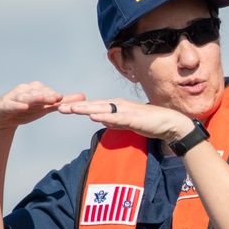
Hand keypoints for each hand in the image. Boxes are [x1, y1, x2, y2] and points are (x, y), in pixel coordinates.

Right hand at [0, 82, 84, 132]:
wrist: (2, 117)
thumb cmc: (26, 109)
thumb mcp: (45, 107)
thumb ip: (63, 102)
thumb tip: (83, 97)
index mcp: (36, 89)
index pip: (48, 92)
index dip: (55, 96)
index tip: (63, 98)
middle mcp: (25, 90)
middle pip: (38, 93)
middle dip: (47, 95)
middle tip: (58, 98)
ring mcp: (13, 97)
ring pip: (25, 97)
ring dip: (33, 98)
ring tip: (42, 99)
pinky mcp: (3, 105)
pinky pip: (11, 105)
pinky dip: (17, 105)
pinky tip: (24, 107)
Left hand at [58, 98, 192, 142]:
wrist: (170, 123)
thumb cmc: (150, 123)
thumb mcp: (128, 123)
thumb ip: (115, 121)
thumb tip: (102, 121)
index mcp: (117, 106)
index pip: (94, 106)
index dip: (79, 107)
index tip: (63, 108)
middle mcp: (119, 105)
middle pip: (94, 105)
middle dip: (76, 106)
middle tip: (59, 106)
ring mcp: (126, 111)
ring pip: (103, 109)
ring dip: (86, 109)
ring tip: (72, 109)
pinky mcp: (134, 118)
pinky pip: (117, 117)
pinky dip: (105, 117)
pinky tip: (95, 117)